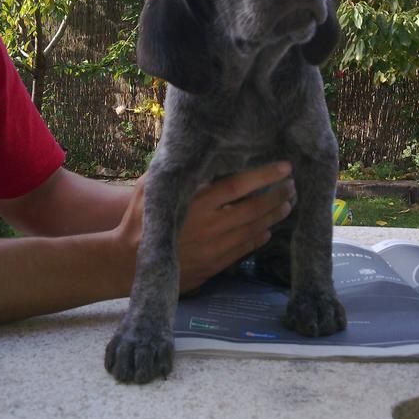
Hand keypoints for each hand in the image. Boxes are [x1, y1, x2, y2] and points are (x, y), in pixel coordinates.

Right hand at [114, 162, 294, 294]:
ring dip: (272, 218)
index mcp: (197, 203)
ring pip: (252, 231)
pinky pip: (242, 252)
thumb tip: (192, 151)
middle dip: (276, 197)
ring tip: (287, 206)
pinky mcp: (212, 267)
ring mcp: (214, 249)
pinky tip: (267, 231)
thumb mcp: (150, 188)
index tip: (284, 168)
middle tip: (292, 187)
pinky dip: (256, 240)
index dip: (264, 175)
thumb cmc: (137, 220)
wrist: (126, 263)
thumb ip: (175, 173)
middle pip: (253, 209)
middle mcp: (211, 226)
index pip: (239, 185)